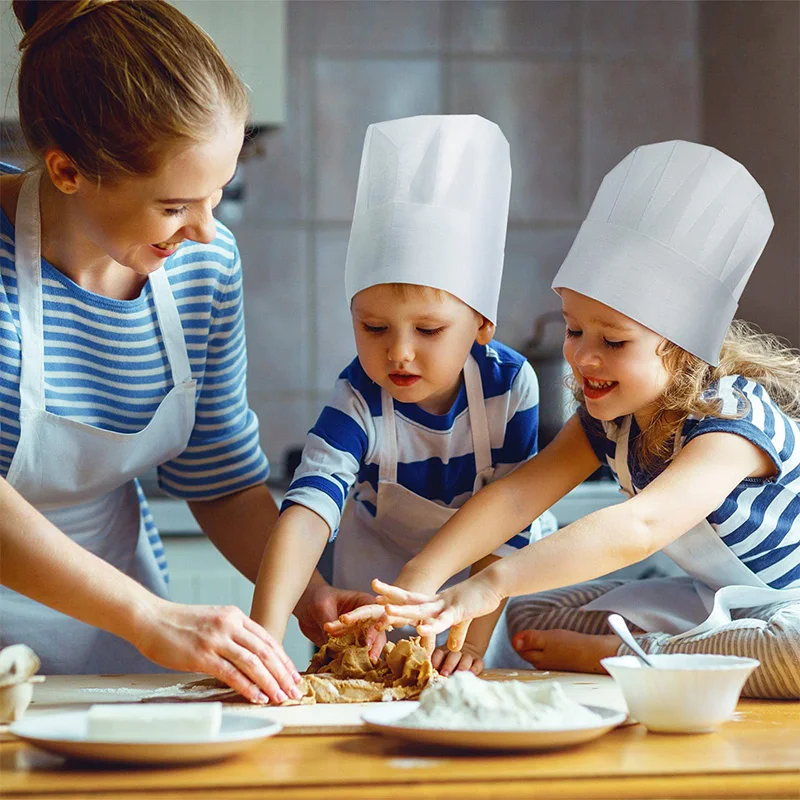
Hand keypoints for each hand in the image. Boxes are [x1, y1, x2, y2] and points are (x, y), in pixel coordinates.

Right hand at [130, 597, 303, 704]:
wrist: (150, 618)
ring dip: (270, 683)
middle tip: (294, 690)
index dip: (283, 659)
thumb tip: (251, 656)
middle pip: (265, 652)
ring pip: (253, 663)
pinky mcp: (201, 655)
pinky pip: (231, 673)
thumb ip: (232, 633)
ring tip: (280, 697)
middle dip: (282, 674)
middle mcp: (229, 625)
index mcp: (235, 616)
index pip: (268, 639)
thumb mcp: (213, 620)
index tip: (292, 675)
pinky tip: (257, 697)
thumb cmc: (179, 623)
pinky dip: (248, 687)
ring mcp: (216, 639)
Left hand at [295, 580, 385, 660]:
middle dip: (375, 644)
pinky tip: (352, 668)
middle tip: (369, 656)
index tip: (367, 640)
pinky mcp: (350, 644)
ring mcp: (358, 632)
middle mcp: (365, 618)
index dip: (372, 627)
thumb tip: (332, 642)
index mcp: (364, 602)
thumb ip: (330, 622)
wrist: (306, 605)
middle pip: (377, 632)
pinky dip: (354, 661)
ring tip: (364, 665)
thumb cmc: (317, 598)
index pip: (373, 614)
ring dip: (367, 655)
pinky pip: (355, 654)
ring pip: (369, 645)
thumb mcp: (323, 608)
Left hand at [372, 575, 503, 651]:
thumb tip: (452, 648)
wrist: (493, 584)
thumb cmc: (477, 599)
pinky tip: (420, 629)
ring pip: (421, 610)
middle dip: (390, 598)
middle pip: (409, 600)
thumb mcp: (463, 618)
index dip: (394, 597)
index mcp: (435, 602)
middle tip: (371, 594)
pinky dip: (432, 626)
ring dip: (404, 611)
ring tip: (387, 611)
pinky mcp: (458, 611)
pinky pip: (443, 621)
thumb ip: (456, 633)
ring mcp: (446, 605)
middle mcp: (436, 602)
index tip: (377, 596)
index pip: (410, 598)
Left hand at [432, 641, 483, 676]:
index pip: (439, 653)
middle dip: (449, 665)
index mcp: (443, 651)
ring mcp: (468, 655)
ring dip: (462, 667)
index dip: (436, 660)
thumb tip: (425, 675)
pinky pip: (478, 663)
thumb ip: (435, 666)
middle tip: (444, 674)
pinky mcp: (478, 660)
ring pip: (466, 659)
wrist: (467, 651)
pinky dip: (475, 668)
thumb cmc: (448, 662)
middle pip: (453, 655)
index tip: (433, 668)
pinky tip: (472, 674)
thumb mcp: (440, 661)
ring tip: (458, 675)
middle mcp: (456, 651)